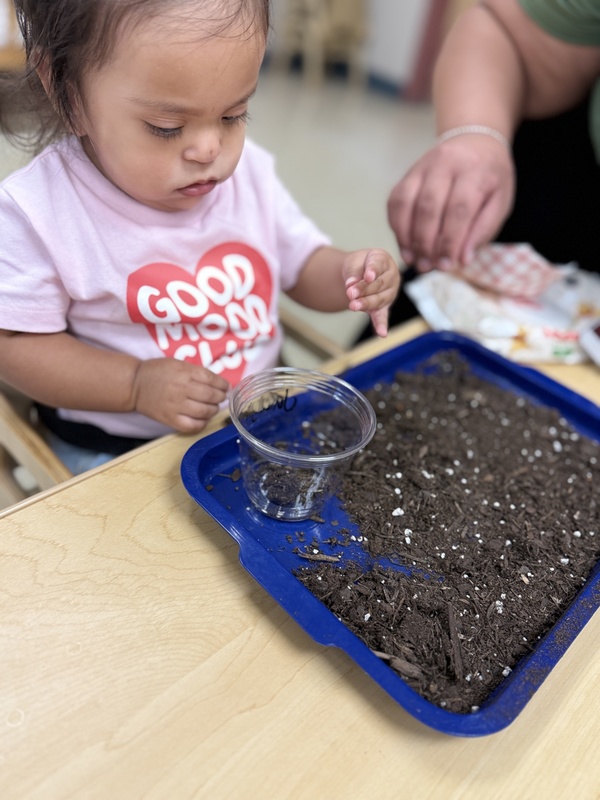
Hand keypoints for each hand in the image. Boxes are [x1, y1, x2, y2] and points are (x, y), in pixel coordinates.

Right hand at [131, 358, 229, 433]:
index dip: (222, 384)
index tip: (226, 387)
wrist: (134, 385)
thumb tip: (219, 383)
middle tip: (221, 397)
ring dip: (214, 410)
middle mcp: (181, 389)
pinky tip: (203, 419)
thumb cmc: (158, 372)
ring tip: (213, 407)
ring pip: (204, 411)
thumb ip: (197, 372)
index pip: (211, 379)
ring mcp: (176, 406)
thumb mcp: (178, 364)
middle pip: (210, 396)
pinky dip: (202, 424)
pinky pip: (192, 426)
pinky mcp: (170, 419)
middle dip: (220, 397)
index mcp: (184, 373)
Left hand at [343, 248, 399, 336]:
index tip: (367, 277)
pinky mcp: (384, 307)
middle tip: (350, 294)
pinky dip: (381, 325)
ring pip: (379, 299)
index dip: (372, 271)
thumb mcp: (353, 262)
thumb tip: (350, 286)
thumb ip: (353, 272)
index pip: (377, 265)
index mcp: (383, 259)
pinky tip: (382, 333)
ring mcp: (389, 292)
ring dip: (366, 304)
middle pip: (378, 284)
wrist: (359, 272)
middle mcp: (391, 275)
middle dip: (364, 290)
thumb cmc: (358, 265)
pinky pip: (382, 316)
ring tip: (353, 306)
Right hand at [387, 135, 514, 270]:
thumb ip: (482, 230)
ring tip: (413, 259)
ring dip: (406, 236)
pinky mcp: (408, 173)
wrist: (475, 141)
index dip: (450, 241)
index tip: (447, 265)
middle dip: (425, 242)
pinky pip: (395, 201)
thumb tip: (462, 259)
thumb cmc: (490, 179)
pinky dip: (397, 226)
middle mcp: (446, 163)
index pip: (458, 209)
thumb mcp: (500, 202)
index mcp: (475, 171)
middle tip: (427, 266)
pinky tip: (405, 244)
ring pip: (405, 203)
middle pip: (428, 207)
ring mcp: (422, 166)